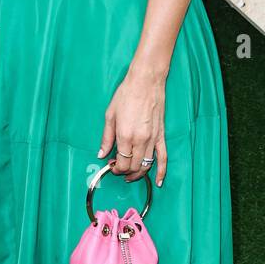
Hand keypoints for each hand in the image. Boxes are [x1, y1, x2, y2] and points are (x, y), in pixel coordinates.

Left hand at [96, 66, 166, 186]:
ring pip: (146, 165)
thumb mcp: (110, 115)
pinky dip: (161, 172)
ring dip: (138, 174)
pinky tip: (158, 181)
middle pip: (133, 167)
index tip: (111, 166)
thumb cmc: (126, 95)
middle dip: (125, 172)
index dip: (115, 168)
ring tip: (131, 175)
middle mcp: (139, 140)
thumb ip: (106, 138)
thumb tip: (101, 154)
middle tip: (118, 169)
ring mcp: (152, 139)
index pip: (121, 162)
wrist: (146, 82)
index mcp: (125, 135)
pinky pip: (163, 158)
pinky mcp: (161, 136)